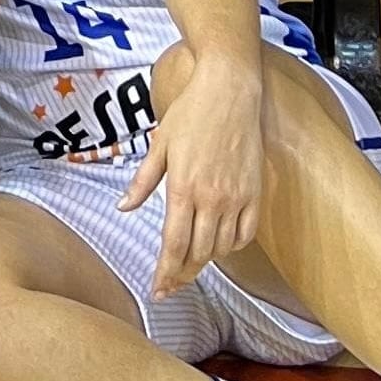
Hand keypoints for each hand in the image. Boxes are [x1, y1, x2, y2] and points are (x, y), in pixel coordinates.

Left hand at [120, 53, 266, 295]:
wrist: (230, 90)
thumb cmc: (191, 113)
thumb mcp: (159, 145)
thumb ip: (143, 181)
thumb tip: (124, 208)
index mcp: (183, 188)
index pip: (173, 244)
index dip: (165, 272)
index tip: (157, 290)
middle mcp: (212, 198)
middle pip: (198, 253)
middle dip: (182, 274)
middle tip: (170, 286)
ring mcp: (237, 197)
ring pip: (221, 247)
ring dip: (205, 261)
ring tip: (190, 265)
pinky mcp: (256, 193)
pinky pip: (246, 234)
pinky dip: (232, 246)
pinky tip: (219, 246)